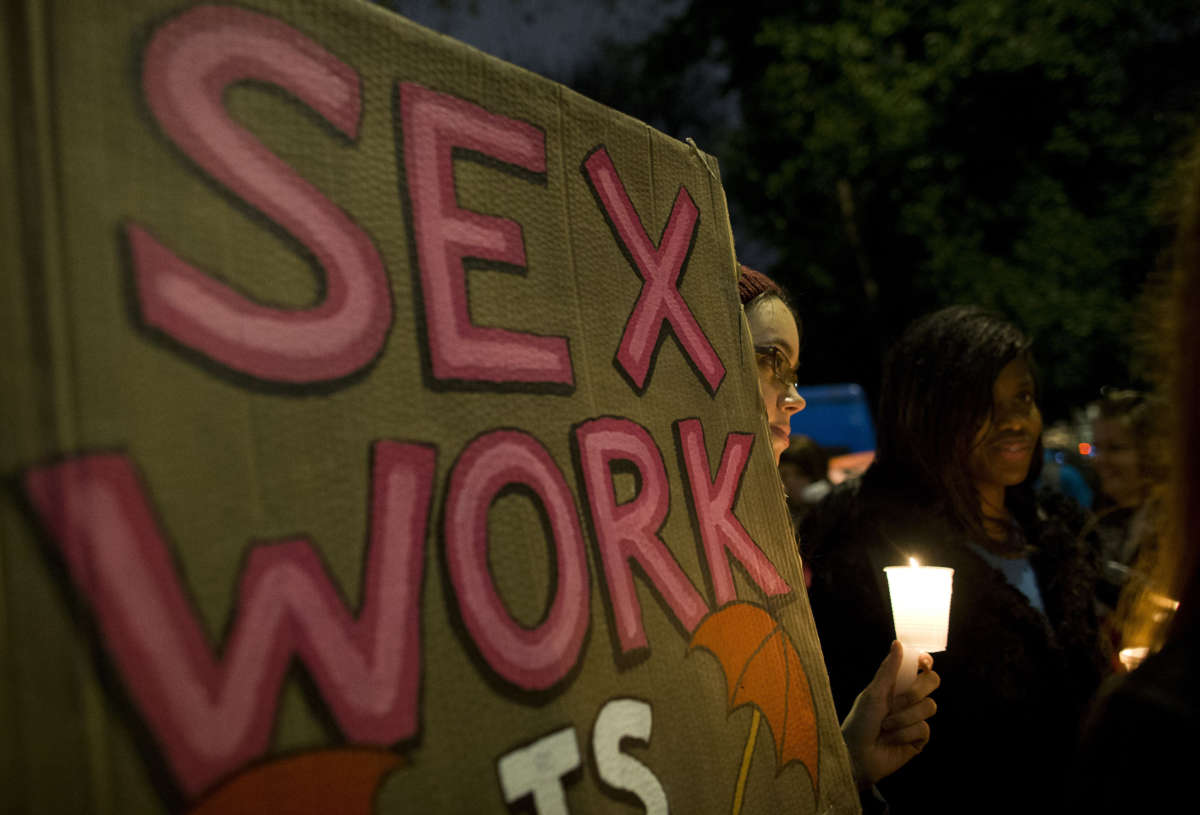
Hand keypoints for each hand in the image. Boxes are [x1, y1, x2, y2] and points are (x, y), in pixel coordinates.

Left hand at [841, 641, 939, 788]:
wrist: (857, 755)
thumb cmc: (860, 721)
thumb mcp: (873, 693)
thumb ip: (889, 670)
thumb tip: (897, 643)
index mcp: (895, 684)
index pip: (919, 667)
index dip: (925, 662)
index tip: (923, 662)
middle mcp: (908, 699)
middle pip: (932, 682)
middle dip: (915, 691)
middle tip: (897, 700)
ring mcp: (915, 718)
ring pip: (929, 706)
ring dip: (904, 717)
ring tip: (885, 726)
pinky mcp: (919, 739)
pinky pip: (924, 728)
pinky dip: (905, 733)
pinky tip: (892, 739)